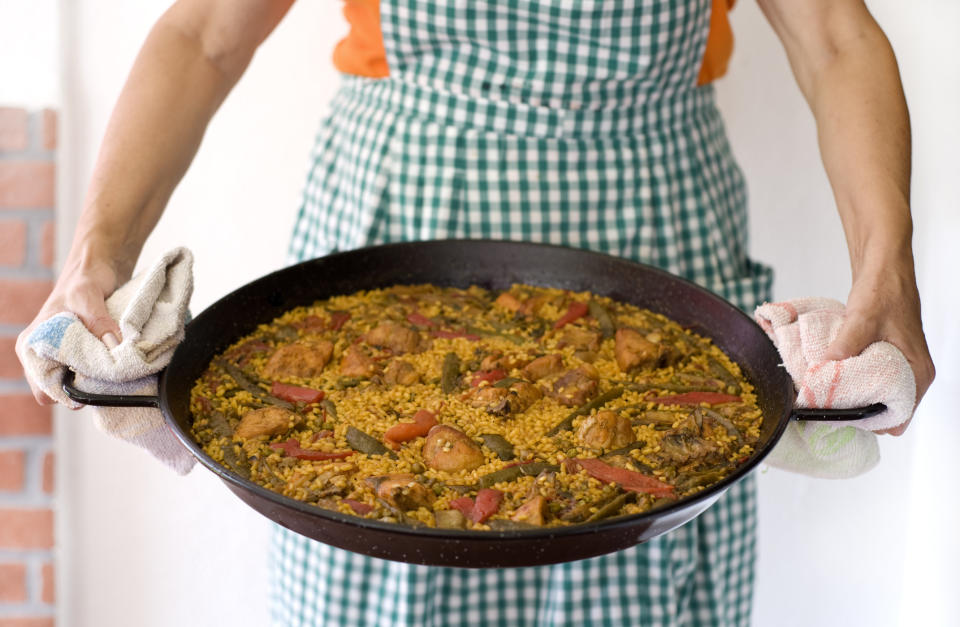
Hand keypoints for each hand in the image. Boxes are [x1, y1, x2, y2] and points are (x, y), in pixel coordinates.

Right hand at [14, 256, 122, 404]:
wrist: (96, 268)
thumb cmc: (83, 280)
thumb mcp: (88, 300)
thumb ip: (99, 324)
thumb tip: (113, 349)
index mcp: (32, 346)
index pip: (45, 389)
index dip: (71, 393)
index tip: (96, 385)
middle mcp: (42, 355)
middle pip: (62, 391)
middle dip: (85, 389)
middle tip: (109, 378)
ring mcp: (60, 355)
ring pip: (77, 384)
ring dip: (96, 380)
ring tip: (114, 369)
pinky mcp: (78, 353)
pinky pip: (88, 373)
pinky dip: (102, 372)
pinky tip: (115, 364)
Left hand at [823, 260, 934, 435]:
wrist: (883, 267)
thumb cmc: (884, 290)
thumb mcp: (862, 320)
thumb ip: (845, 347)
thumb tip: (826, 370)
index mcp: (918, 370)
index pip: (900, 416)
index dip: (871, 422)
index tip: (843, 417)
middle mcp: (913, 372)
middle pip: (886, 408)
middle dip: (859, 410)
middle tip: (829, 408)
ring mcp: (900, 363)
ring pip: (877, 393)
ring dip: (854, 394)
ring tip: (828, 395)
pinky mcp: (886, 355)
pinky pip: (870, 377)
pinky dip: (853, 379)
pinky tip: (833, 378)